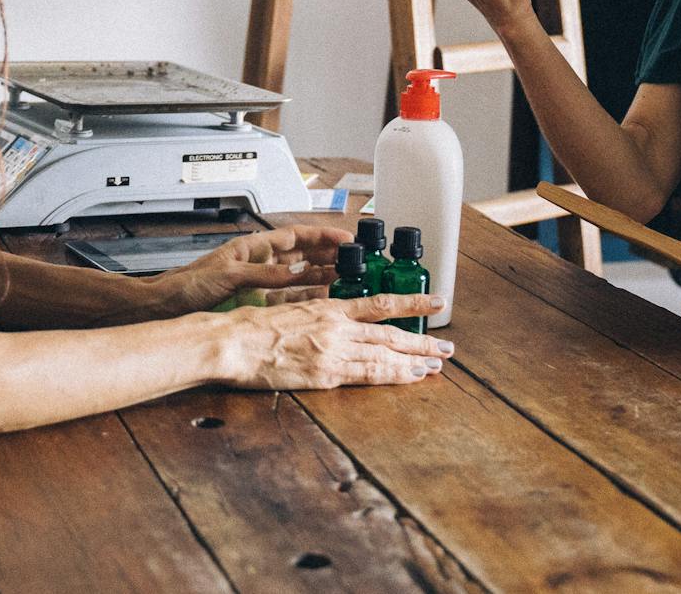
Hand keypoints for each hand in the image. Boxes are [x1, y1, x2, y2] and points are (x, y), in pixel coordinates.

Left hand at [148, 225, 347, 316]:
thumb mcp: (229, 276)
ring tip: (347, 281)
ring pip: (299, 278)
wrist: (164, 307)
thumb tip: (296, 272)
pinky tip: (322, 302)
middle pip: (303, 256)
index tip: (346, 238)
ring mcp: (259, 284)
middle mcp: (260, 263)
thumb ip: (265, 274)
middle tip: (356, 262)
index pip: (296, 236)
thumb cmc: (186, 285)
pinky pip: (288, 299)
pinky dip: (306, 300)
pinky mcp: (256, 304)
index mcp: (254, 247)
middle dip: (329, 257)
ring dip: (322, 278)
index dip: (322, 236)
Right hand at [223, 294, 453, 389]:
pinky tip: (410, 378)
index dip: (412, 305)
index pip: (381, 304)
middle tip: (448, 347)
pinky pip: (368, 375)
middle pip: (391, 333)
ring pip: (386, 354)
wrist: (232, 341)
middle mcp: (338, 327)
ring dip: (415, 360)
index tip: (436, 303)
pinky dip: (393, 376)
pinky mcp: (325, 375)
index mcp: (329, 308)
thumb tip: (332, 321)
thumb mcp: (290, 309)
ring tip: (437, 364)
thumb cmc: (251, 326)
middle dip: (422, 340)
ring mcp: (334, 351)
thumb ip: (315, 315)